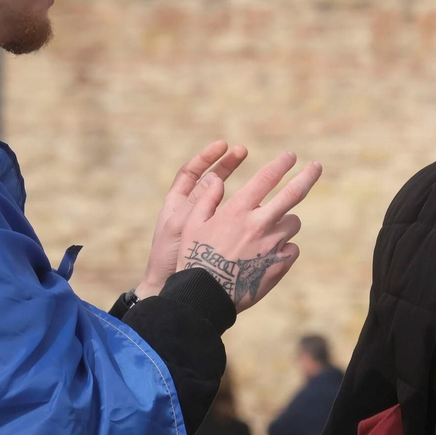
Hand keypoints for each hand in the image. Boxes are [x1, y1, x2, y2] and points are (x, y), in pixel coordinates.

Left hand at [137, 141, 248, 296]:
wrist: (176, 290)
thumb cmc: (171, 260)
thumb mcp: (182, 228)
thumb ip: (197, 204)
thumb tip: (213, 178)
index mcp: (178, 203)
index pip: (192, 172)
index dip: (207, 157)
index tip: (223, 145)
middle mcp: (193, 210)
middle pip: (213, 180)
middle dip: (229, 164)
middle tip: (245, 150)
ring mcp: (209, 224)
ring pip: (228, 200)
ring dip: (242, 189)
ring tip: (261, 178)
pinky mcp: (223, 239)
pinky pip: (238, 221)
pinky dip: (249, 213)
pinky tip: (264, 208)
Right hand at [175, 152, 321, 312]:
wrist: (207, 296)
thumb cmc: (195, 258)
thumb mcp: (192, 223)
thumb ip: (207, 199)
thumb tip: (216, 180)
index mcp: (239, 210)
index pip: (267, 178)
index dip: (281, 164)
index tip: (290, 156)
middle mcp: (260, 223)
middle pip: (293, 194)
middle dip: (307, 176)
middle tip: (316, 166)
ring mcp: (273, 245)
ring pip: (293, 223)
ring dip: (285, 222)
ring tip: (269, 231)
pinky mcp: (280, 265)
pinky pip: (292, 249)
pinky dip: (284, 248)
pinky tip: (268, 255)